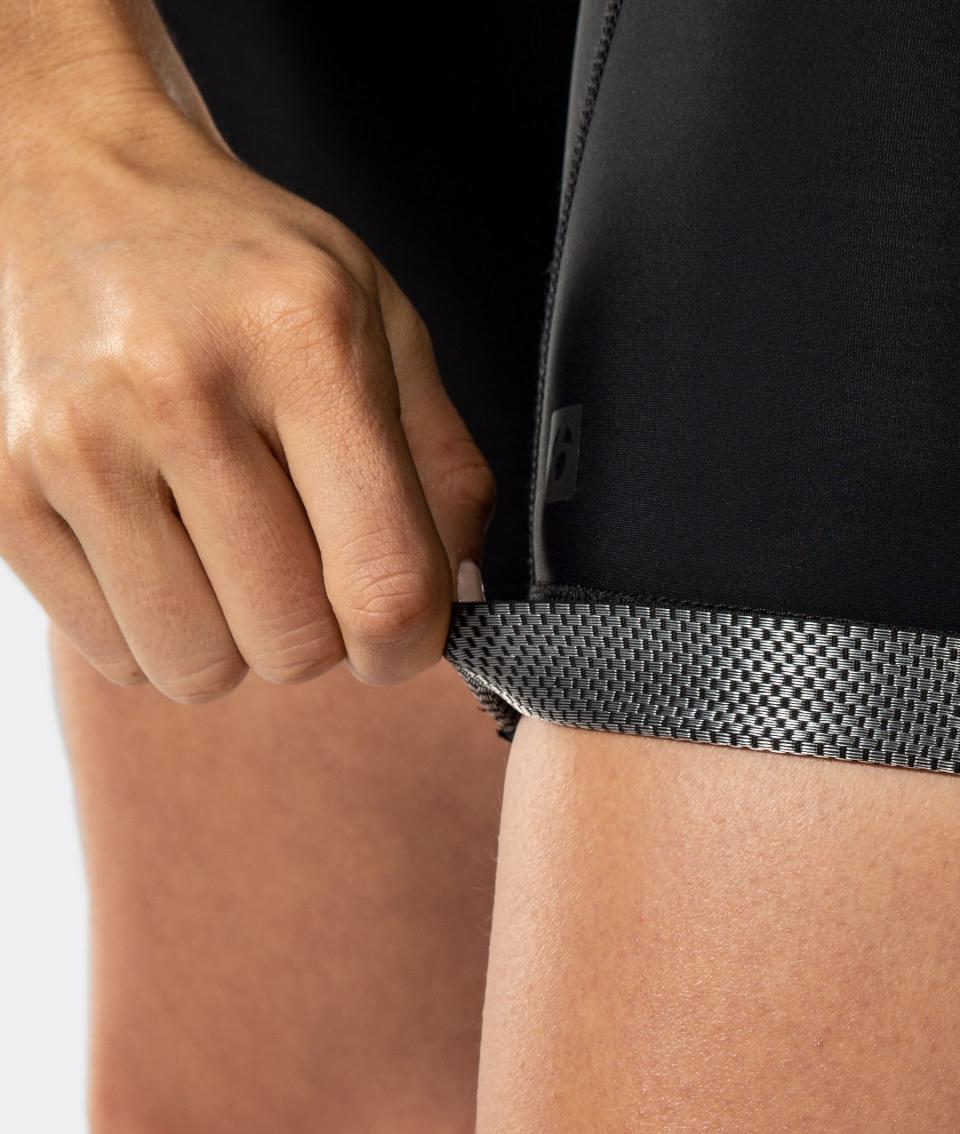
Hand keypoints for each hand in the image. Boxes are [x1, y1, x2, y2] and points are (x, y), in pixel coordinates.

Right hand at [0, 92, 492, 697]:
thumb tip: (459, 599)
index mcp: (305, 341)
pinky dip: (153, 626)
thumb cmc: (247, 268)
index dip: (409, 643)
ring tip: (229, 550)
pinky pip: (113, 652)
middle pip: (291, 642)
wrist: (74, 186)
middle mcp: (180, 388)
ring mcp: (74, 440)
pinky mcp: (1, 489)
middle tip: (306, 563)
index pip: (383, 580)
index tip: (402, 632)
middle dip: (320, 632)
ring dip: (233, 638)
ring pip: (197, 667)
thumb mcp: (383, 324)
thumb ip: (445, 467)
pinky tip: (161, 540)